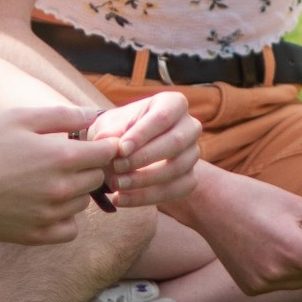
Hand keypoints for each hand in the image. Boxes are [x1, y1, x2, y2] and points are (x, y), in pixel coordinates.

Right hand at [0, 103, 119, 242]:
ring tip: (48, 180)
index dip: (104, 145)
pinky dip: (65, 219)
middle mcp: (60, 189)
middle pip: (97, 178)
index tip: (92, 143)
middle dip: (88, 166)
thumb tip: (94, 114)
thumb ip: (62, 115)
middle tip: (66, 159)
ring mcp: (47, 216)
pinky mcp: (33, 236)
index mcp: (60, 157)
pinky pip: (69, 230)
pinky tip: (47, 205)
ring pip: (83, 203)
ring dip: (75, 191)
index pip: (107, 153)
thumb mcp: (20, 118)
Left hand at [85, 89, 201, 207]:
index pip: (162, 116)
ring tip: (115, 184)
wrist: (123, 155)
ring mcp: (192, 153)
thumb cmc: (118, 132)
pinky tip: (121, 198)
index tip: (121, 149)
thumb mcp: (109, 126)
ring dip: (143, 180)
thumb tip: (108, 141)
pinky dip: (145, 197)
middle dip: (144, 158)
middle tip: (116, 167)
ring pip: (177, 168)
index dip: (143, 134)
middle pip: (176, 142)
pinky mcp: (190, 178)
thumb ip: (110, 132)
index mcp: (173, 103)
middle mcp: (189, 126)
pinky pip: (175, 191)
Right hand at [184, 167, 301, 299]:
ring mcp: (261, 283)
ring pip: (301, 282)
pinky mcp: (249, 286)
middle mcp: (277, 273)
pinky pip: (281, 284)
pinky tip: (286, 251)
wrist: (210, 204)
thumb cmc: (254, 197)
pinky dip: (291, 271)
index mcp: (293, 251)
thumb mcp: (298, 204)